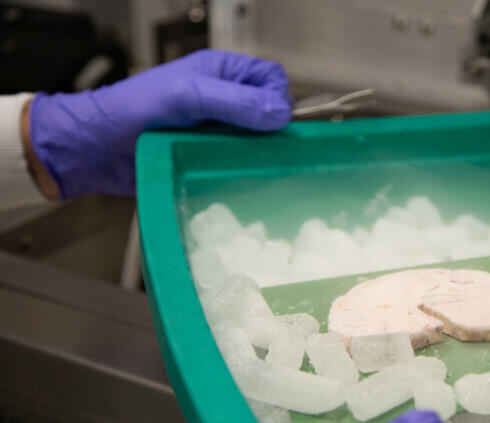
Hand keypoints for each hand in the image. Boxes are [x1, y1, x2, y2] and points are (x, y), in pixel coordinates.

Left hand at [26, 49, 291, 199]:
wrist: (99, 149)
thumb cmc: (136, 110)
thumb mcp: (189, 96)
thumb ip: (236, 101)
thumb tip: (282, 114)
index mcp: (222, 73)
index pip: (272, 78)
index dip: (279, 97)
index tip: (273, 121)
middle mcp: (224, 100)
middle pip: (270, 111)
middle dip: (272, 127)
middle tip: (260, 144)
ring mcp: (218, 130)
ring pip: (259, 139)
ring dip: (259, 152)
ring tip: (250, 162)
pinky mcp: (211, 157)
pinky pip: (241, 162)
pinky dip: (244, 169)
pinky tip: (240, 175)